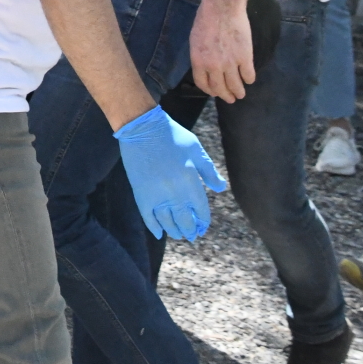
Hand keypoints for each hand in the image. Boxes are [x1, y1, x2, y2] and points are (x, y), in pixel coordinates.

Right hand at [114, 105, 227, 240]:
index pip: (200, 210)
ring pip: (167, 222)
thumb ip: (209, 171)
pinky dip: (154, 227)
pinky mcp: (141, 194)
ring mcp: (156, 195)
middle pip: (185, 220)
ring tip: (179, 235)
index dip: (203, 221)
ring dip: (175, 231)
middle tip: (192, 235)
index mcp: (190, 182)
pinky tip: (159, 234)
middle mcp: (174, 193)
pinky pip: (148, 217)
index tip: (203, 227)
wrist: (142, 128)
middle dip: (190, 230)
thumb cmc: (172, 136)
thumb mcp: (195, 149)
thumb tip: (220, 188)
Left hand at [189, 1, 255, 102]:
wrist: (222, 8)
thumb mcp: (196, 40)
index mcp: (198, 61)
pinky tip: (249, 79)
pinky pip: (248, 75)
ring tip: (241, 94)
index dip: (210, 91)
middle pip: (220, 88)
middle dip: (225, 96)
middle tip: (230, 99)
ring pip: (235, 86)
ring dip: (239, 92)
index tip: (215, 92)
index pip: (203, 84)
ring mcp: (230, 63)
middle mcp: (213, 66)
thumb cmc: (206, 19)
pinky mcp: (245, 58)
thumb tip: (205, 67)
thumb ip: (200, 55)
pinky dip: (249, 79)